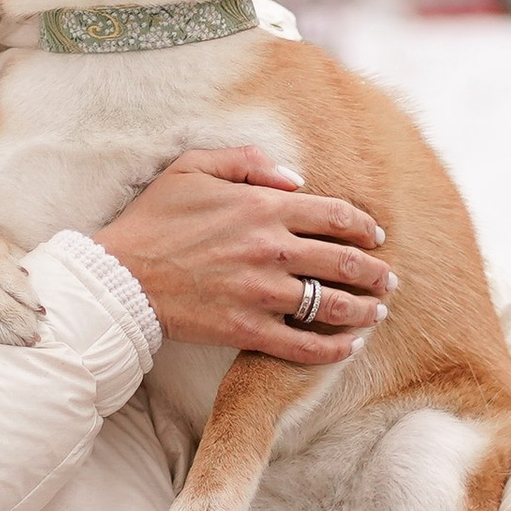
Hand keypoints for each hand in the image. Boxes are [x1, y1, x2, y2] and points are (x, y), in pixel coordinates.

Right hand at [97, 146, 393, 364]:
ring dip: (364, 310)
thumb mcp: (193, 166)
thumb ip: (248, 160)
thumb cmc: (156, 218)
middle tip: (389, 279)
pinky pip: (303, 345)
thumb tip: (297, 178)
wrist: (121, 275)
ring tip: (378, 313)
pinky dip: (333, 349)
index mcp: (262, 206)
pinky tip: (348, 347)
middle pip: (344, 262)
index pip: (335, 215)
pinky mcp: (247, 330)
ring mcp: (261, 293)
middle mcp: (271, 249)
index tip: (377, 235)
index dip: (365, 226)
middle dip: (375, 272)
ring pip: (332, 305)